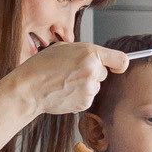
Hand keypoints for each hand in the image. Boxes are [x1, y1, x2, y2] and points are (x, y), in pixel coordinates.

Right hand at [1, 41, 126, 117]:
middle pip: (104, 73)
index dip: (118, 64)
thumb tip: (99, 59)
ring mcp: (90, 89)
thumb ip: (86, 52)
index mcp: (90, 53)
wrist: (30, 88)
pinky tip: (65, 91)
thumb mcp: (65, 48)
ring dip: (85, 85)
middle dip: (93, 72)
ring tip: (65, 82)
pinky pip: (88, 98)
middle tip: (73, 72)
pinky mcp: (85, 103)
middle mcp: (93, 71)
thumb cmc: (42, 66)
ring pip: (95, 86)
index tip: (116, 66)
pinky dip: (79, 95)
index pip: (121, 60)